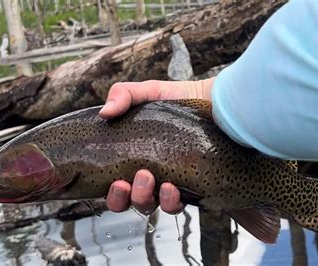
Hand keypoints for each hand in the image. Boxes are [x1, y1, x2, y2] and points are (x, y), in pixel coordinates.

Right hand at [100, 78, 213, 213]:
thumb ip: (123, 94)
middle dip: (123, 198)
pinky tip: (171, 187)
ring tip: (149, 177)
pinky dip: (170, 201)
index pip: (114, 187)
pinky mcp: (190, 187)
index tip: (115, 181)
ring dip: (143, 198)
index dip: (111, 193)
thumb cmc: (176, 99)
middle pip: (128, 202)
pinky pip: (176, 205)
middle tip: (126, 181)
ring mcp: (169, 183)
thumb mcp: (147, 91)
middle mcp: (148, 177)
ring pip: (149, 206)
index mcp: (132, 159)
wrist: (213, 102)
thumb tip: (104, 112)